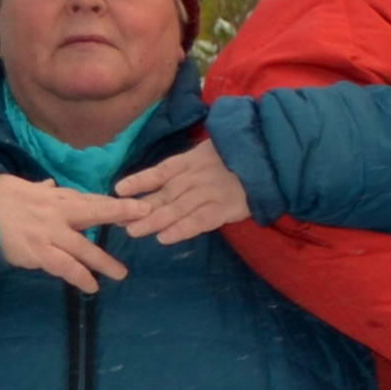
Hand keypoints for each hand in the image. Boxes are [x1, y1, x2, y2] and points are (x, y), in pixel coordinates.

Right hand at [0, 173, 130, 289]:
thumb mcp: (21, 187)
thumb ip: (41, 190)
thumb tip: (50, 185)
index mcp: (54, 196)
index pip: (89, 198)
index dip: (114, 204)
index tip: (137, 206)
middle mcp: (55, 212)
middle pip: (93, 211)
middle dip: (120, 213)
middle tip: (146, 217)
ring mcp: (48, 233)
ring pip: (83, 247)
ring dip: (103, 261)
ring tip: (121, 274)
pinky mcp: (38, 252)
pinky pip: (64, 267)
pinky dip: (79, 277)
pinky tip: (92, 287)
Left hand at [106, 137, 253, 241]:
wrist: (272, 158)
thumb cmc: (242, 156)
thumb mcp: (214, 150)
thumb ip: (193, 164)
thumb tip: (169, 177)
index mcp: (192, 160)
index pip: (160, 171)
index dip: (139, 180)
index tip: (118, 190)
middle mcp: (196, 176)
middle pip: (164, 195)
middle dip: (140, 209)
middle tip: (119, 222)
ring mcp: (210, 192)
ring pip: (176, 209)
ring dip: (154, 221)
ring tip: (134, 232)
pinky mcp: (225, 208)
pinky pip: (199, 221)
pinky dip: (181, 230)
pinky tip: (164, 239)